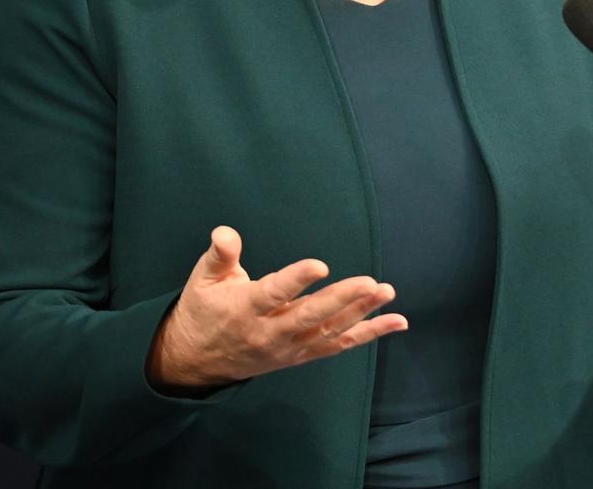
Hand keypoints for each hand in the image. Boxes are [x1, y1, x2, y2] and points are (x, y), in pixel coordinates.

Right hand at [146, 226, 406, 391]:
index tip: (320, 265)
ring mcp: (289, 347)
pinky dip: (369, 334)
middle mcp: (269, 332)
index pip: (273, 294)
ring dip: (362, 314)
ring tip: (386, 293)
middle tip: (370, 283)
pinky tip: (397, 322)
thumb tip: (225, 232)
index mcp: (244, 309)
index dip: (296, 280)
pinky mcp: (302, 355)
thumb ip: (219, 255)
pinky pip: (339, 346)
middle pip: (310, 317)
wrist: (195, 361)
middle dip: (341, 300)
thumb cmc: (203, 310)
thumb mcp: (203, 280)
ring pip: (330, 332)